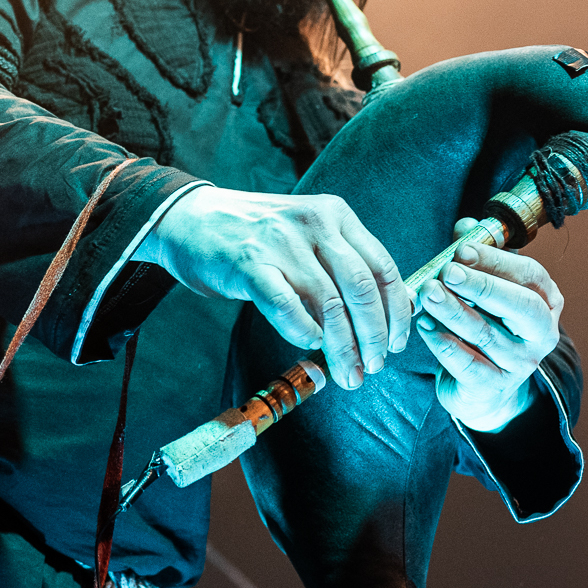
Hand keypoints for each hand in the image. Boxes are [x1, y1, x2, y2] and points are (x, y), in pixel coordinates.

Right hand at [133, 186, 411, 388]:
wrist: (190, 218)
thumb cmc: (255, 237)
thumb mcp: (308, 235)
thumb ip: (343, 262)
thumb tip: (389, 310)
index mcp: (335, 214)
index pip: (382, 267)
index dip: (396, 312)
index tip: (397, 344)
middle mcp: (313, 223)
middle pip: (361, 288)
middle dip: (374, 335)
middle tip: (374, 366)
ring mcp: (280, 241)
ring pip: (328, 303)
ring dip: (342, 346)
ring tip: (348, 373)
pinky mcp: (248, 262)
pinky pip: (286, 304)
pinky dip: (302, 330)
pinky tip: (308, 344)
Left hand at [416, 221, 563, 432]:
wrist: (483, 389)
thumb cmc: (487, 326)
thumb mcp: (487, 291)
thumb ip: (477, 257)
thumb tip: (466, 226)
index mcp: (546, 302)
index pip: (529, 275)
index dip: (496, 259)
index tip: (462, 248)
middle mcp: (541, 334)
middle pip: (520, 306)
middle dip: (482, 286)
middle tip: (448, 271)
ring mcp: (520, 364)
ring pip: (487, 334)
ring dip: (454, 311)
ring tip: (428, 294)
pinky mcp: (494, 387)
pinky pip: (468, 364)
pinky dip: (444, 344)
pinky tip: (424, 326)